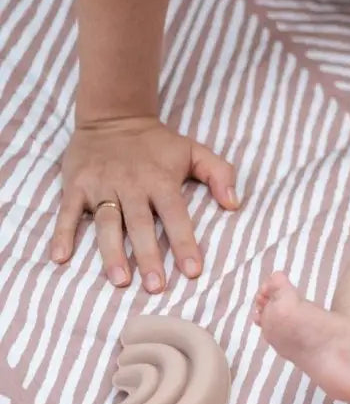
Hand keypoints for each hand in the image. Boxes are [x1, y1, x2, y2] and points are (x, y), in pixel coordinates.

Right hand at [51, 117, 238, 291]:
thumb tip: (235, 204)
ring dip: (112, 252)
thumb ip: (220, 173)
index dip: (184, 242)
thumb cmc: (158, 143)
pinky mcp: (77, 185)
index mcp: (161, 179)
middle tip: (156, 287)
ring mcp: (102, 185)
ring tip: (120, 280)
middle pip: (141, 224)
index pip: (175, 214)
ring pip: (107, 223)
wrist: (114, 115)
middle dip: (148, 256)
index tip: (192, 270)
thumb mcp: (194, 150)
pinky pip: (68, 212)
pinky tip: (59, 258)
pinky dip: (62, 234)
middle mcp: (132, 184)